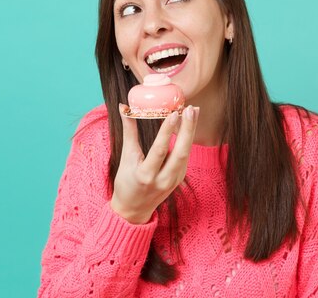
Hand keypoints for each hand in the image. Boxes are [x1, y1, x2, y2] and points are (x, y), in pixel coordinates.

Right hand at [110, 104, 199, 223]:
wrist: (134, 209)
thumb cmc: (126, 182)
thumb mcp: (125, 157)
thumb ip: (128, 132)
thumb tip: (124, 108)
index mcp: (146, 175)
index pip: (160, 150)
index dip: (167, 131)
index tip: (174, 113)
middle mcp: (163, 179)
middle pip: (181, 152)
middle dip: (188, 129)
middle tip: (191, 108)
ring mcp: (174, 180)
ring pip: (186, 153)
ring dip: (191, 131)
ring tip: (194, 111)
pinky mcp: (180, 178)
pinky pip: (186, 156)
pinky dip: (188, 139)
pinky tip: (189, 124)